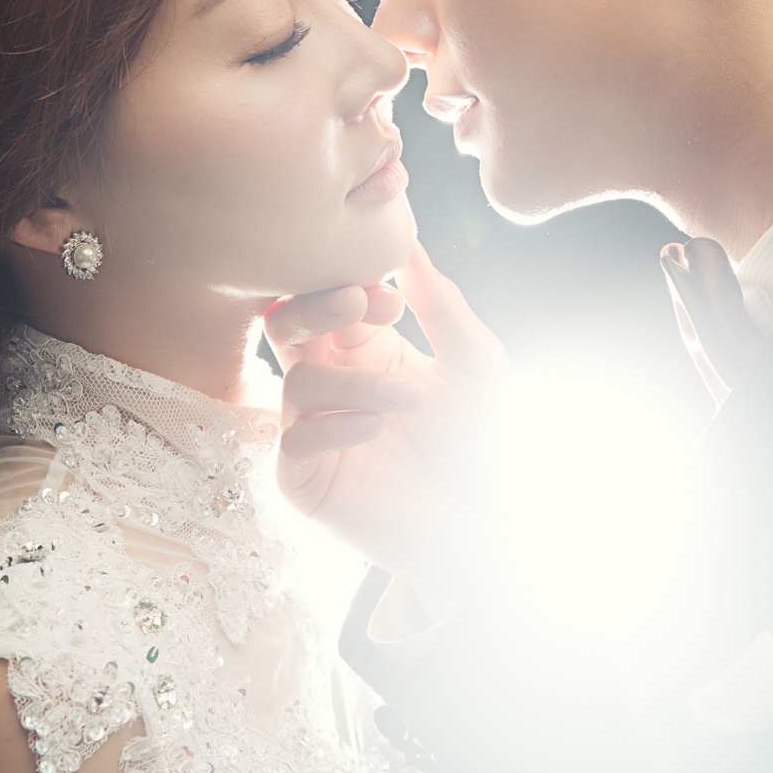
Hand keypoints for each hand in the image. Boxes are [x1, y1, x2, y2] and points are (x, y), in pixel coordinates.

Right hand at [265, 244, 507, 611]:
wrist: (486, 530)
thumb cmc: (481, 444)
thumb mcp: (477, 365)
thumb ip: (443, 305)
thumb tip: (411, 242)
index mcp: (364, 347)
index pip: (330, 294)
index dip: (348, 282)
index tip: (392, 296)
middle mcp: (331, 381)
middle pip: (287, 322)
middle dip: (317, 305)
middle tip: (359, 302)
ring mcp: (313, 430)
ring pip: (295, 380)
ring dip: (354, 380)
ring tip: (410, 400)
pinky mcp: (305, 481)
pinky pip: (291, 442)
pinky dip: (330, 426)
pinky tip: (374, 428)